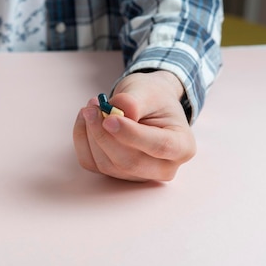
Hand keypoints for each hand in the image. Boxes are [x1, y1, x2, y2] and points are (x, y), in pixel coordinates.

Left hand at [73, 71, 195, 181]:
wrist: (147, 105)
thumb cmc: (153, 98)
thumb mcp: (148, 90)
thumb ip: (135, 100)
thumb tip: (119, 109)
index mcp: (182, 147)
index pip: (158, 147)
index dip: (131, 134)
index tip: (109, 118)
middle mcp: (163, 168)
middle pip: (129, 162)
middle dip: (104, 135)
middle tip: (92, 107)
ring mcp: (138, 175)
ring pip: (106, 164)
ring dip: (91, 134)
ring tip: (91, 107)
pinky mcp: (115, 174)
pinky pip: (91, 163)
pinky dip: (82, 140)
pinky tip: (86, 120)